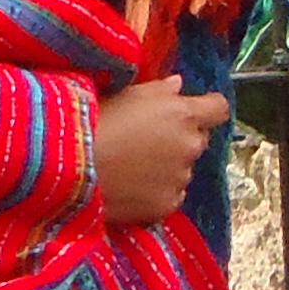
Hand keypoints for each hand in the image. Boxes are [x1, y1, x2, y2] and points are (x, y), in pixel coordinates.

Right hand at [93, 75, 229, 223]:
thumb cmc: (94, 121)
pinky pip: (170, 194)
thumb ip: (159, 90)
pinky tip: (130, 186)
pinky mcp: (167, 204)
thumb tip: (177, 85)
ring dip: (168, 167)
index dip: (208, 108)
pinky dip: (157, 191)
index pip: (218, 108)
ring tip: (131, 165)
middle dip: (181, 139)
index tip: (194, 111)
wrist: (70, 167)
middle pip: (198, 140)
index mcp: (183, 114)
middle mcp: (190, 146)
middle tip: (147, 140)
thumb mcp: (126, 94)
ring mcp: (181, 178)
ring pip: (183, 169)